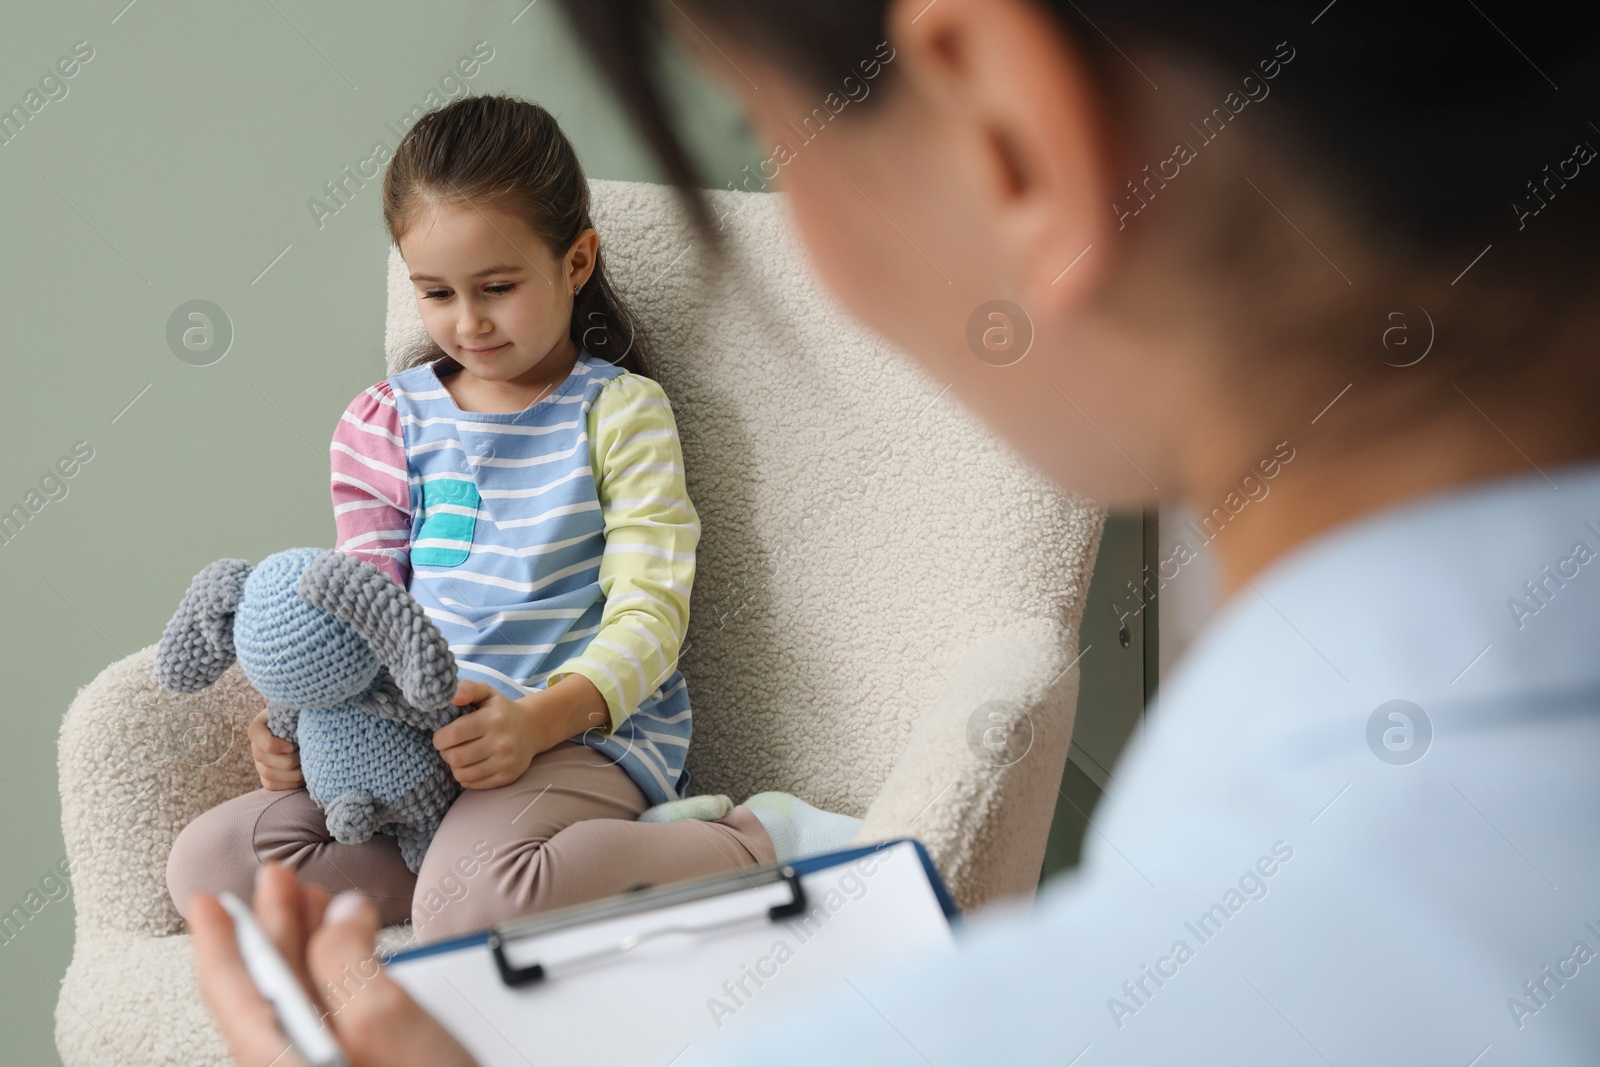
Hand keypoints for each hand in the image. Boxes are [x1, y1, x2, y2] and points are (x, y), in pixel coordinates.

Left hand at [188, 861, 478, 1066]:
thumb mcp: (387, 1019)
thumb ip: (348, 959)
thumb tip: (339, 915)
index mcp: (281, 1060)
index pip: (232, 990)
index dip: (219, 938)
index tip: (206, 902)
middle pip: (264, 994)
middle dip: (270, 930)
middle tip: (276, 881)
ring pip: (297, 1004)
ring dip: (305, 947)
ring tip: (315, 906)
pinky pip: (327, 1019)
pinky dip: (335, 976)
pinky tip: (352, 957)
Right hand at [248, 707, 303, 790]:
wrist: (311, 734)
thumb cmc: (306, 719)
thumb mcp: (300, 711)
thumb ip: (296, 711)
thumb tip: (301, 709)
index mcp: (261, 725)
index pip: (255, 733)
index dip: (272, 744)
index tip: (292, 746)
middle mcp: (256, 744)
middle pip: (262, 758)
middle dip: (288, 761)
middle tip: (306, 756)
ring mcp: (260, 763)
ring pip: (268, 774)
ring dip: (292, 773)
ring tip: (308, 766)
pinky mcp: (267, 778)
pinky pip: (273, 785)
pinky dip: (290, 784)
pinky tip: (304, 776)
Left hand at [432, 681, 545, 789]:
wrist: (532, 728)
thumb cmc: (501, 710)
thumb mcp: (486, 693)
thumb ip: (467, 689)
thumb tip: (452, 697)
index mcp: (493, 719)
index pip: (453, 735)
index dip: (439, 738)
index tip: (441, 736)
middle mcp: (502, 742)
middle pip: (455, 757)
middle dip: (445, 753)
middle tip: (449, 747)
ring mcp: (506, 762)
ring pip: (462, 774)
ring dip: (454, 766)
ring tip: (460, 756)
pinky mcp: (507, 777)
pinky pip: (472, 784)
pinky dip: (465, 777)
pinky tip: (471, 765)